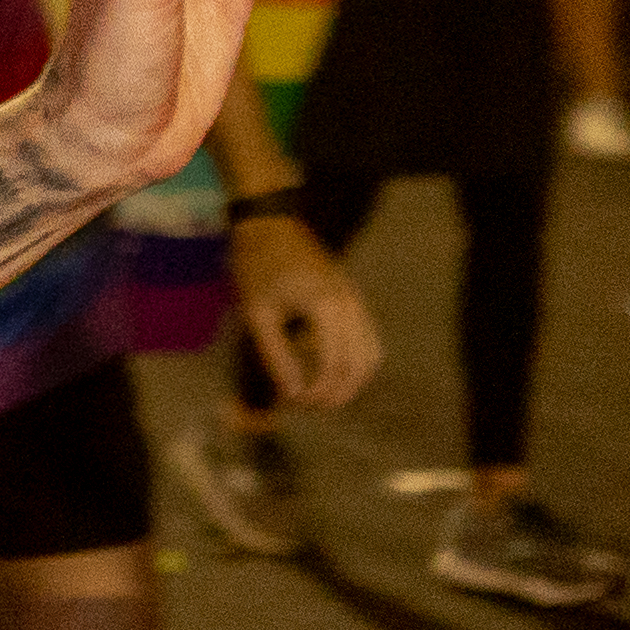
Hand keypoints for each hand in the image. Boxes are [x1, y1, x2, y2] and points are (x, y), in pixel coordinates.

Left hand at [229, 215, 382, 409]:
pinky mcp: (354, 298)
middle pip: (360, 365)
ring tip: (324, 394)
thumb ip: (276, 356)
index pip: (335, 365)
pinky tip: (334, 370)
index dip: (319, 392)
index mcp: (327, 308)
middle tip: (310, 406)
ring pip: (371, 354)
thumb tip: (293, 394)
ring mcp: (356, 300)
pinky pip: (368, 338)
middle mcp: (350, 305)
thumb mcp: (258, 313)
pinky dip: (357, 361)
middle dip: (338, 392)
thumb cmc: (258, 265)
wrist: (270, 222)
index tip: (296, 403)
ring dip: (352, 380)